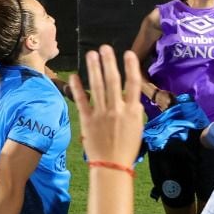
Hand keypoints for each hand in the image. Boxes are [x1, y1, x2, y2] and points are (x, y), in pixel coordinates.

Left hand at [69, 44, 145, 171]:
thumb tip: (132, 96)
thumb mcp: (138, 128)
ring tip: (91, 55)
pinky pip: (81, 101)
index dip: (131, 67)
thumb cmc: (128, 148)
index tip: (128, 54)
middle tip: (104, 48)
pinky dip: (77, 88)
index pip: (133, 84)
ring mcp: (101, 114)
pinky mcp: (88, 121)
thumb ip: (134, 110)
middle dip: (108, 62)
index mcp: (133, 111)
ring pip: (97, 87)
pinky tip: (75, 76)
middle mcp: (117, 109)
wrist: (112, 166)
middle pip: (113, 81)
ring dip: (94, 69)